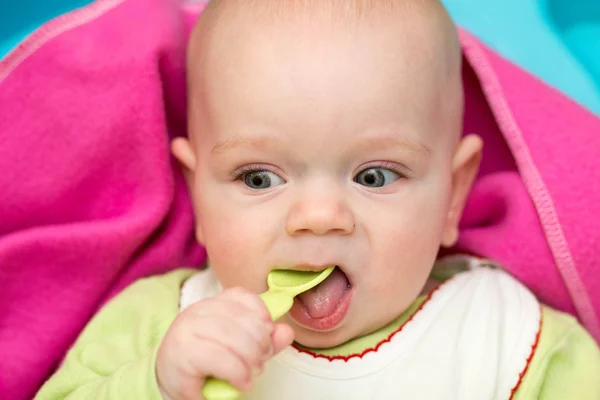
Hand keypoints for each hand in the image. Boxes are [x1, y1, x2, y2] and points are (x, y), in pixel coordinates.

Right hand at [156, 287, 293, 399]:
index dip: (261, 312)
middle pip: (241, 318)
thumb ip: (265, 340)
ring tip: (252, 373)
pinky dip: (238, 372)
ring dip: (251, 360)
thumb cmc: (207, 364)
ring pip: (233, 338)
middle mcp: (196, 311)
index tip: (268, 332)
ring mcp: (186, 330)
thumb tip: (286, 331)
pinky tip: (241, 381)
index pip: (241, 295)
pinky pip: (221, 359)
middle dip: (260, 343)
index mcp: (211, 304)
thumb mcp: (242, 350)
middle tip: (262, 361)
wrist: (171, 383)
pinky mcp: (182, 353)